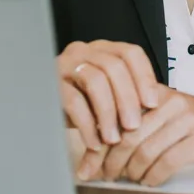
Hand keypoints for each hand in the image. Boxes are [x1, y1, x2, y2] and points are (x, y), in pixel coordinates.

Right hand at [58, 41, 161, 170]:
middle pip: (114, 66)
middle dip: (127, 98)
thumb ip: (126, 96)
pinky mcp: (50, 84)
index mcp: (102, 50)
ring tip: (113, 138)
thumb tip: (152, 109)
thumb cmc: (81, 105)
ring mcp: (65, 65)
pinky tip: (94, 142)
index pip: (130, 53)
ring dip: (108, 112)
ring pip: (95, 80)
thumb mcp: (107, 97)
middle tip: (134, 126)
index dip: (144, 77)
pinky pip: (74, 102)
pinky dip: (88, 125)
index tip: (152, 103)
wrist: (40, 110)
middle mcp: (83, 51)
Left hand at [87, 87, 193, 186]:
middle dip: (111, 162)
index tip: (86, 167)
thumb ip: (133, 127)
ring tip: (130, 179)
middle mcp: (169, 102)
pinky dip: (153, 176)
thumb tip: (97, 154)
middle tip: (105, 178)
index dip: (98, 146)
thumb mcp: (161, 116)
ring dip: (132, 172)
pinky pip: (167, 161)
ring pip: (145, 150)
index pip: (116, 118)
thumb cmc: (192, 124)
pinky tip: (150, 181)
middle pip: (128, 136)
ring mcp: (187, 119)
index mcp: (153, 92)